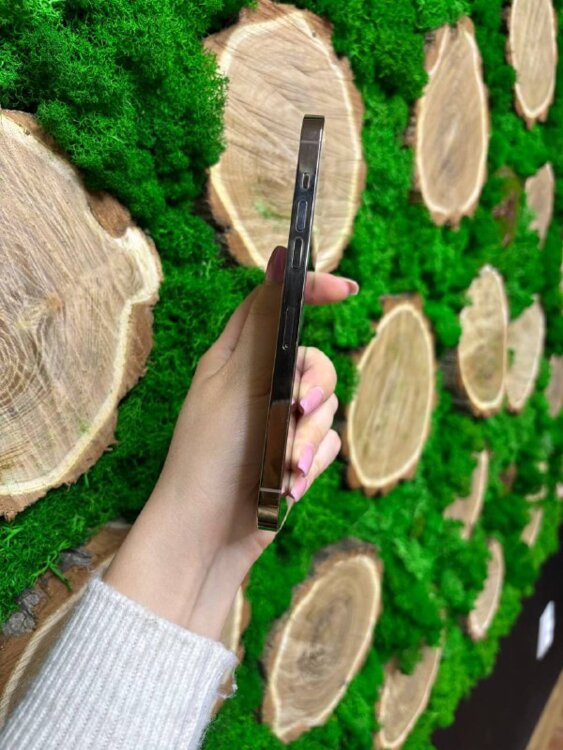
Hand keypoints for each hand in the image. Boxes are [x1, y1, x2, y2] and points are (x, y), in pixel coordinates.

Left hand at [103, 247, 358, 637]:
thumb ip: (264, 324)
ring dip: (308, 439)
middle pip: (313, 360)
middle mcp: (259, 384)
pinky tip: (288, 483)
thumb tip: (281, 258)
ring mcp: (278, 422)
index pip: (277, 307)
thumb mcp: (236, 380)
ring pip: (325, 407)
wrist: (208, 533)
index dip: (311, 292)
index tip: (348, 291)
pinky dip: (310, 463)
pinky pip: (324, 444)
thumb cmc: (210, 453)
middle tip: (297, 410)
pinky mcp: (293, 455)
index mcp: (236, 357)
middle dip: (313, 388)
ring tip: (285, 468)